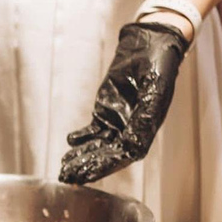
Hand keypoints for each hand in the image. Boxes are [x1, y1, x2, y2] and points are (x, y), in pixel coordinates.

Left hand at [59, 22, 188, 184]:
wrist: (149, 45)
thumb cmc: (158, 63)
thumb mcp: (154, 86)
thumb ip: (145, 115)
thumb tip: (134, 146)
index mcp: (148, 126)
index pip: (127, 154)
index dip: (108, 165)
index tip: (89, 172)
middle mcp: (134, 128)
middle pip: (110, 155)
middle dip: (88, 166)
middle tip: (68, 177)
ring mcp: (119, 121)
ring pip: (99, 146)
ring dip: (81, 157)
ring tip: (63, 168)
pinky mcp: (106, 112)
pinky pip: (92, 132)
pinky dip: (80, 140)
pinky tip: (70, 143)